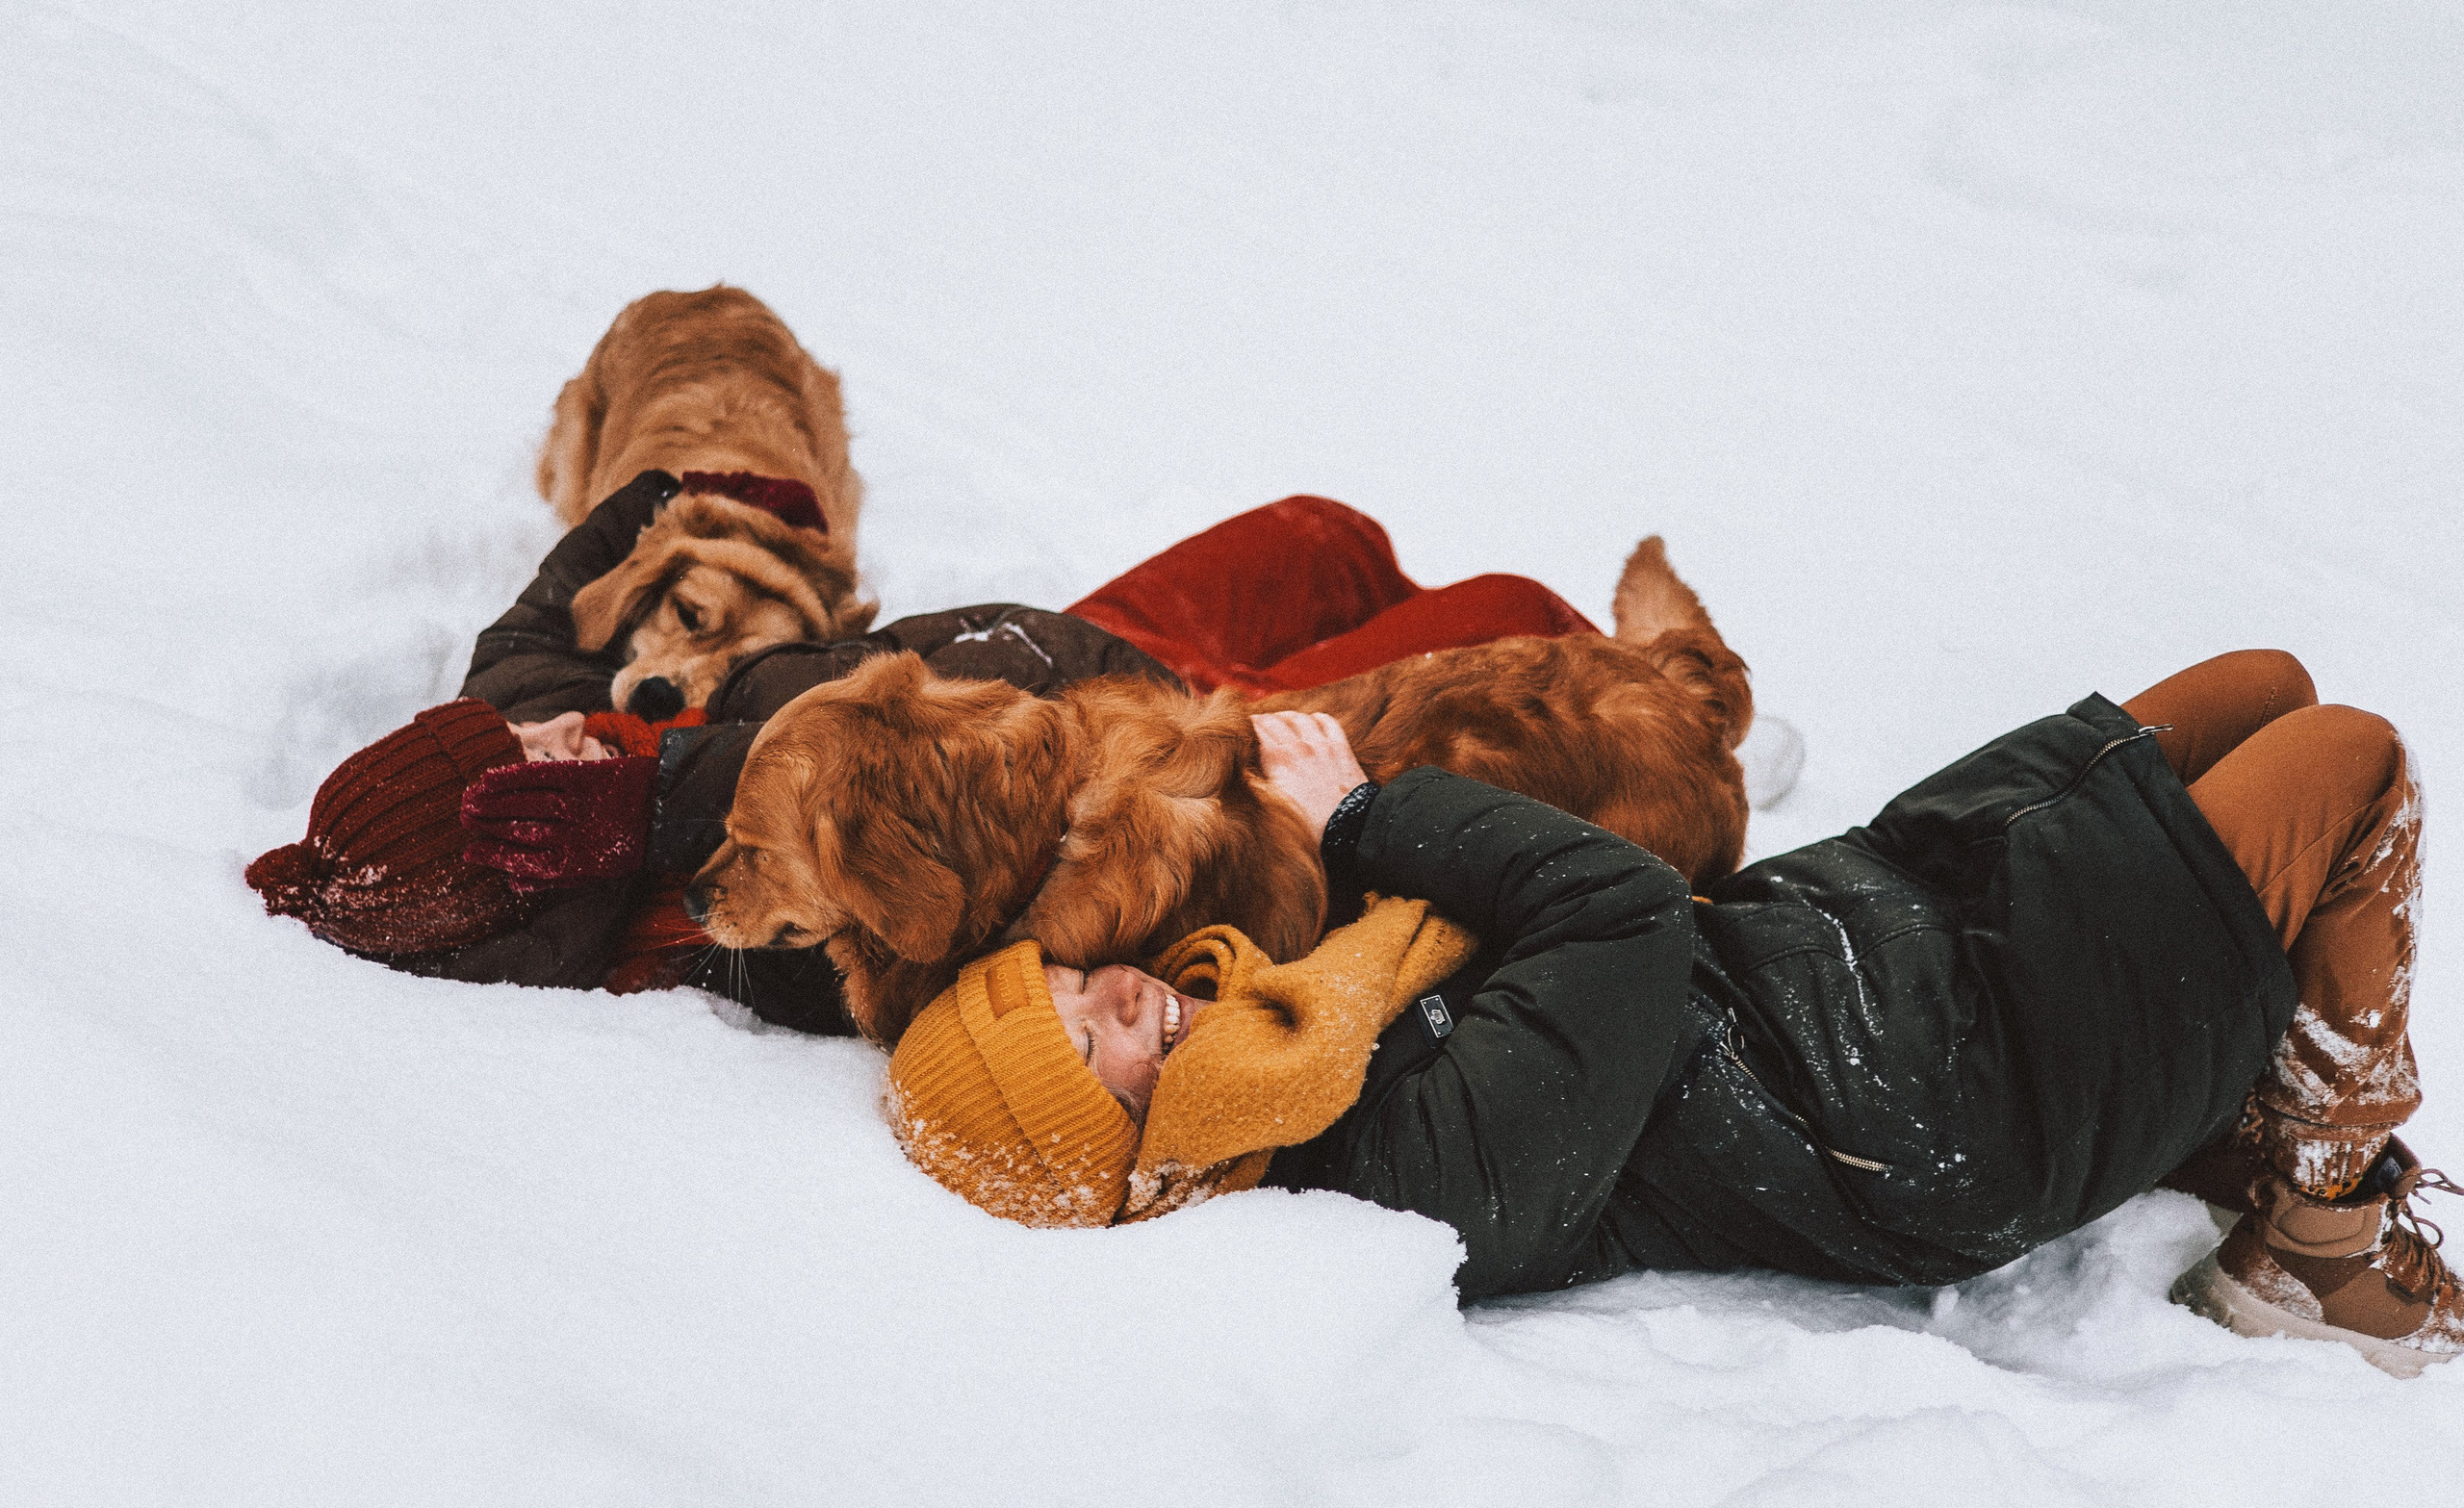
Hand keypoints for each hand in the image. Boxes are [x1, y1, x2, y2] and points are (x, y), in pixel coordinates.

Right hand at [460, 755, 657, 892]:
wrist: (668, 811)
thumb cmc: (626, 845)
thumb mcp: (597, 871)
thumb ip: (555, 878)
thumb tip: (513, 885)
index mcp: (578, 863)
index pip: (526, 862)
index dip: (494, 857)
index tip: (468, 852)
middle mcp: (576, 834)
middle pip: (522, 831)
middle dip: (488, 825)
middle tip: (464, 818)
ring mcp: (581, 804)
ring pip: (528, 804)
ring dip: (495, 801)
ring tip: (470, 798)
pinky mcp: (586, 776)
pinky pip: (543, 776)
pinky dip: (514, 776)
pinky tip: (491, 776)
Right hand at [1250, 711, 1368, 841]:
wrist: (1347, 827)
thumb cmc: (1308, 825)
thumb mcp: (1274, 807)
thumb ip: (1257, 787)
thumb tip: (1243, 775)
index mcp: (1277, 761)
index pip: (1256, 731)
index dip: (1246, 727)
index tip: (1240, 729)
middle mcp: (1298, 748)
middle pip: (1274, 721)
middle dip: (1262, 720)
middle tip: (1256, 723)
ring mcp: (1321, 746)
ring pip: (1300, 718)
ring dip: (1287, 716)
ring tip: (1282, 719)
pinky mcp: (1341, 748)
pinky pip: (1329, 722)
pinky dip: (1318, 718)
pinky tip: (1314, 720)